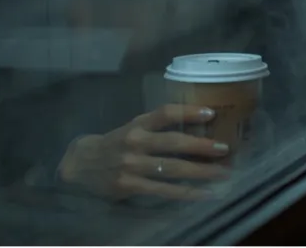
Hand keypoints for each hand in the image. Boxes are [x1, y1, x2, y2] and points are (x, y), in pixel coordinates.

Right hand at [57, 104, 231, 200]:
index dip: (188, 111)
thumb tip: (200, 122)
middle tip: (225, 148)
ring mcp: (132, 166)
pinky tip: (205, 194)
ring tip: (223, 173)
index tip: (211, 113)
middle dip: (202, 147)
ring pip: (172, 169)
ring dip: (201, 172)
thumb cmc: (117, 142)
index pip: (165, 113)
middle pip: (173, 143)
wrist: (80, 165)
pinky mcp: (130, 186)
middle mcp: (135, 143)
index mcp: (137, 125)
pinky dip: (186, 193)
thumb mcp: (133, 126)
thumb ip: (159, 124)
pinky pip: (163, 191)